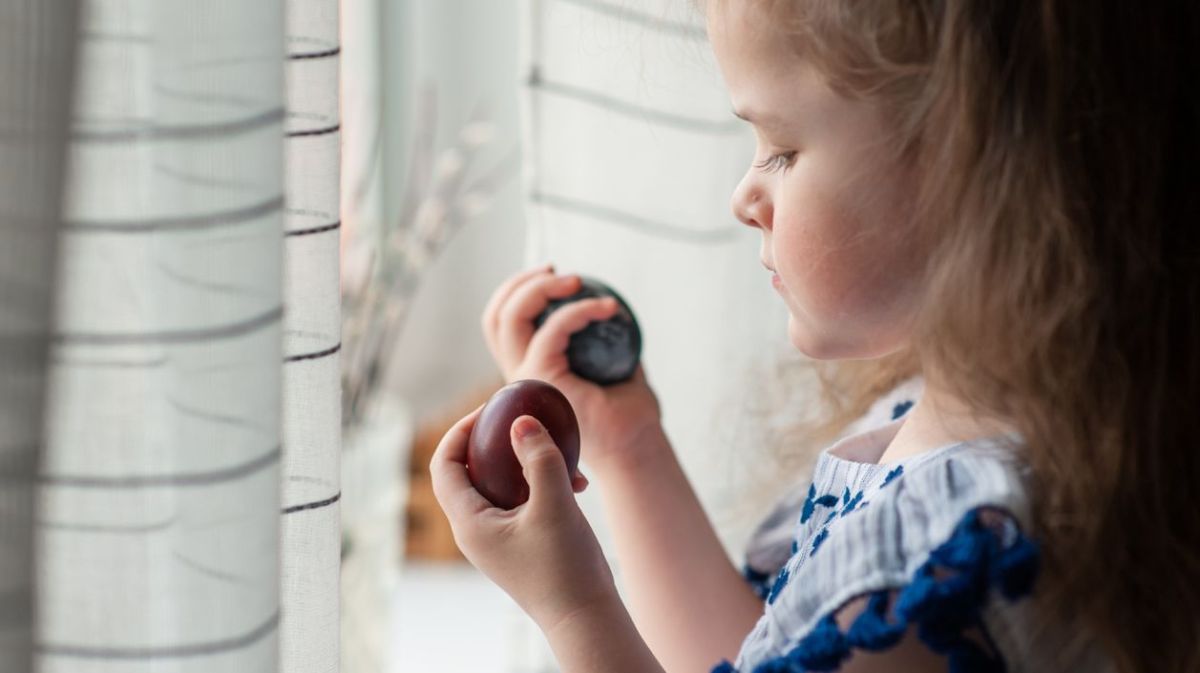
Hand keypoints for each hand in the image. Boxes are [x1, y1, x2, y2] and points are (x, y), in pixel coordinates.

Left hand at [429, 403, 617, 631]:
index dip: (460, 431)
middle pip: (471, 471)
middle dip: (496, 441)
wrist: (586, 617)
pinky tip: (578, 481)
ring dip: (527, 462)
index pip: (445, 465)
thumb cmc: (565, 567)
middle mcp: (477, 529)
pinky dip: (543, 484)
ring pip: (502, 484)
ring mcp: (499, 537)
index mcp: (469, 522)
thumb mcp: (554, 504)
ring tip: (561, 450)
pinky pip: (523, 500)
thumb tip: (520, 420)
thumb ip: (538, 458)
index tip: (490, 409)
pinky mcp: (522, 542)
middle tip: (521, 417)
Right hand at [481, 265, 664, 472]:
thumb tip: (608, 302)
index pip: (501, 324)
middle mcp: (519, 375)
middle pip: (497, 316)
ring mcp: (526, 379)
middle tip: (558, 270)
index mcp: (528, 370)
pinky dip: (578, 311)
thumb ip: (600, 338)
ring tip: (577, 280)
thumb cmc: (626, 413)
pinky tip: (607, 308)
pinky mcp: (543, 380)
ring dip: (541, 288)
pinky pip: (552, 332)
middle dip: (524, 282)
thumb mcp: (611, 364)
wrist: (635, 448)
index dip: (519, 290)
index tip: (556, 275)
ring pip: (509, 318)